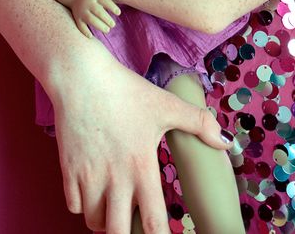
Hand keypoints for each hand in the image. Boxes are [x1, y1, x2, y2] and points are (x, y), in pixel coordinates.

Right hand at [50, 51, 229, 233]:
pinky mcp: (67, 170)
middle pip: (118, 232)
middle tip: (135, 224)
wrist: (80, 76)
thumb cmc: (125, 91)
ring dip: (105, 220)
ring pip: (94, 222)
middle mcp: (114, 179)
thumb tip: (226, 142)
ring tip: (115, 207)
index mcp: (142, 168)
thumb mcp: (166, 104)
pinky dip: (83, 206)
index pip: (153, 223)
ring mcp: (88, 176)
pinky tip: (94, 191)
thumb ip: (199, 123)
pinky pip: (73, 207)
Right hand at [70, 0, 120, 38]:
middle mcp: (88, 3)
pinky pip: (80, 25)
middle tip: (113, 25)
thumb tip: (128, 0)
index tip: (118, 13)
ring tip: (107, 30)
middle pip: (98, 11)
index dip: (112, 7)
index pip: (105, 1)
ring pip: (91, 19)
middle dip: (107, 19)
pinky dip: (85, 31)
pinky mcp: (77, 18)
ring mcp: (82, 11)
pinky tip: (91, 36)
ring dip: (99, 25)